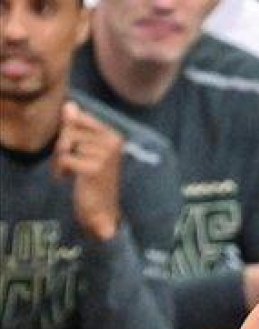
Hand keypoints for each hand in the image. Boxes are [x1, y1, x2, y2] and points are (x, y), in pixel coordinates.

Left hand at [53, 101, 124, 240]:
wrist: (101, 210)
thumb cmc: (92, 180)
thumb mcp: (85, 149)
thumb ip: (76, 126)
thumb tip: (69, 104)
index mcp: (114, 135)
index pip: (78, 118)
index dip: (68, 134)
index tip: (74, 150)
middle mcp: (113, 142)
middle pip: (70, 130)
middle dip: (62, 147)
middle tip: (69, 164)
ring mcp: (105, 155)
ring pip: (65, 144)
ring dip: (60, 160)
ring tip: (70, 172)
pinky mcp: (94, 168)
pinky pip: (64, 159)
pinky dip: (60, 170)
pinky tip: (68, 179)